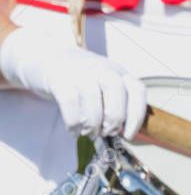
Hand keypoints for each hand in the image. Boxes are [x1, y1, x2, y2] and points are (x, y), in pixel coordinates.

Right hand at [0, 27, 146, 139]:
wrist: (50, 59)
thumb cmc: (84, 81)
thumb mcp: (106, 86)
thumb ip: (118, 104)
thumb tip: (124, 133)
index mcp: (119, 72)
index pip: (137, 90)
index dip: (136, 116)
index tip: (128, 135)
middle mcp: (102, 68)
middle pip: (116, 92)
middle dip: (113, 119)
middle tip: (106, 132)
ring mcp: (81, 71)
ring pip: (92, 98)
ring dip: (92, 123)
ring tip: (89, 132)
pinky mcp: (60, 78)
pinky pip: (70, 102)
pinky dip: (73, 122)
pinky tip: (74, 130)